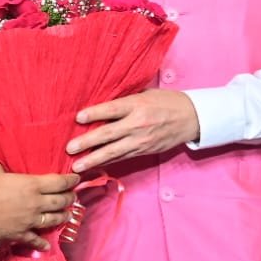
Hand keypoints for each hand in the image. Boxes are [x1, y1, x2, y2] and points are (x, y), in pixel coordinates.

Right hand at [0, 162, 78, 250]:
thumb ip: (4, 168)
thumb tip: (5, 170)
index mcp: (32, 185)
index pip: (58, 182)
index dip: (70, 180)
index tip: (77, 179)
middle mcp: (36, 203)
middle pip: (60, 201)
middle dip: (70, 198)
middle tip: (73, 197)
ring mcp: (30, 221)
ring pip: (54, 220)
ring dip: (63, 217)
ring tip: (68, 215)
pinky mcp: (20, 234)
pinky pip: (35, 240)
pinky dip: (43, 243)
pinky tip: (48, 246)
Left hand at [66, 89, 200, 173]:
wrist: (191, 118)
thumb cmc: (166, 101)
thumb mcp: (145, 93)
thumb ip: (124, 100)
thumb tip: (100, 104)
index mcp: (137, 105)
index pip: (112, 109)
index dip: (94, 114)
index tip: (78, 118)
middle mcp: (138, 124)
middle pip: (108, 134)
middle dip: (87, 142)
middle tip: (70, 148)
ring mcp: (141, 140)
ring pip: (113, 152)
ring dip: (94, 159)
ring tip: (77, 166)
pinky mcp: (144, 151)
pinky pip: (123, 158)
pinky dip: (108, 162)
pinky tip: (95, 166)